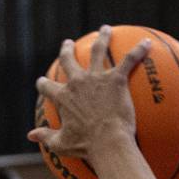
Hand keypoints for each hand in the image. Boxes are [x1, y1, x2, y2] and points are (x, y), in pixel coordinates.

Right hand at [27, 27, 148, 165]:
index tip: (42, 82)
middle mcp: (77, 82)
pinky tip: (147, 43)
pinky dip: (139, 50)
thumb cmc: (85, 147)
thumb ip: (46, 137)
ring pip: (97, 50)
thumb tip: (30, 135)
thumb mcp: (61, 144)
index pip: (47, 87)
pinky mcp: (116, 79)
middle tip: (68, 44)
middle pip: (68, 60)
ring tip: (104, 30)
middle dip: (67, 50)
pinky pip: (130, 59)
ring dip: (101, 38)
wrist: (107, 143)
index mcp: (63, 97)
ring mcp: (97, 78)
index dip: (43, 84)